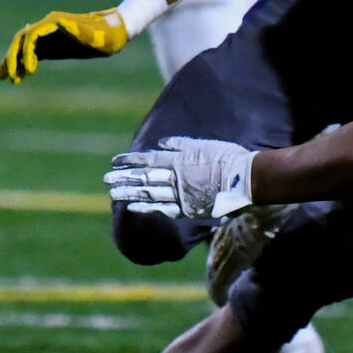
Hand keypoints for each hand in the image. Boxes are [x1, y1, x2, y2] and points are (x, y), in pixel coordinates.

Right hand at [0, 8, 128, 82]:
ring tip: (4, 78)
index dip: (27, 52)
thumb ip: (78, 30)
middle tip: (9, 76)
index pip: (31, 35)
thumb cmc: (106, 35)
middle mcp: (48, 27)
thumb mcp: (95, 35)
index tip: (30, 71)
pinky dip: (24, 64)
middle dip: (13, 57)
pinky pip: (33, 54)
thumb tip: (59, 23)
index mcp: (55, 22)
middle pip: (22, 40)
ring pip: (24, 47)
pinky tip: (19, 77)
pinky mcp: (53, 45)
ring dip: (13, 61)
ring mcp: (49, 36)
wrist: (115, 33)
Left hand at [106, 136, 254, 217]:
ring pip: (149, 194)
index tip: (114, 161)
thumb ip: (180, 145)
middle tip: (106, 180)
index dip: (130, 160)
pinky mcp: (188, 209)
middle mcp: (176, 177)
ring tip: (113, 194)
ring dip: (129, 194)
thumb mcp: (203, 145)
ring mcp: (180, 195)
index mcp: (179, 159)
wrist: (246, 181)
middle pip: (144, 178)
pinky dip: (146, 208)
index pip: (148, 159)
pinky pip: (162, 209)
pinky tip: (133, 208)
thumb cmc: (228, 159)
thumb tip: (161, 144)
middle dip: (123, 179)